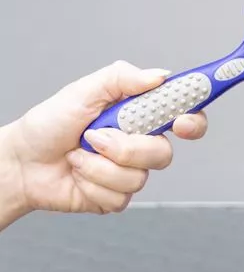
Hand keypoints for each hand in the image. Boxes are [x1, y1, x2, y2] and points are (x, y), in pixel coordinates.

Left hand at [0, 61, 207, 216]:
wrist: (22, 162)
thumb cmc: (49, 124)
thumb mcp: (84, 90)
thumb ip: (123, 78)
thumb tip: (159, 76)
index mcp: (141, 114)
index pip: (184, 114)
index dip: (194, 119)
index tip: (184, 122)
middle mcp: (140, 142)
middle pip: (164, 152)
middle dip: (130, 148)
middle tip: (102, 137)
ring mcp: (130, 171)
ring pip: (139, 176)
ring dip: (100, 165)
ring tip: (80, 153)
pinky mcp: (116, 196)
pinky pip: (120, 196)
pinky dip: (92, 182)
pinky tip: (79, 174)